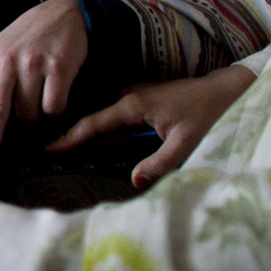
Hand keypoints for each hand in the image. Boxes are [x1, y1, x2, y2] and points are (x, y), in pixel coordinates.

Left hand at [0, 0, 88, 170]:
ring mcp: (33, 64)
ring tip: (38, 100)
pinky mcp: (58, 67)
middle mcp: (6, 62)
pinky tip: (55, 93)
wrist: (62, 13)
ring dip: (34, 119)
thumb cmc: (26, 39)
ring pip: (30, 114)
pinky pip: (54, 106)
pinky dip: (54, 109)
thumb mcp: (0, 54)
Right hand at [51, 65, 255, 188]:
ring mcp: (131, 96)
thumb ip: (160, 163)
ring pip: (102, 121)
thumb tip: (134, 181)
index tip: (46, 149)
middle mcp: (126, 96)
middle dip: (72, 138)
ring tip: (62, 152)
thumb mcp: (186, 142)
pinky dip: (102, 132)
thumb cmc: (207, 113)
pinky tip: (94, 145)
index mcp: (132, 104)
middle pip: (93, 122)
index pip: (92, 124)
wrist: (224, 89)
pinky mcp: (137, 100)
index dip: (68, 139)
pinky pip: (113, 119)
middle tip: (46, 155)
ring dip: (87, 137)